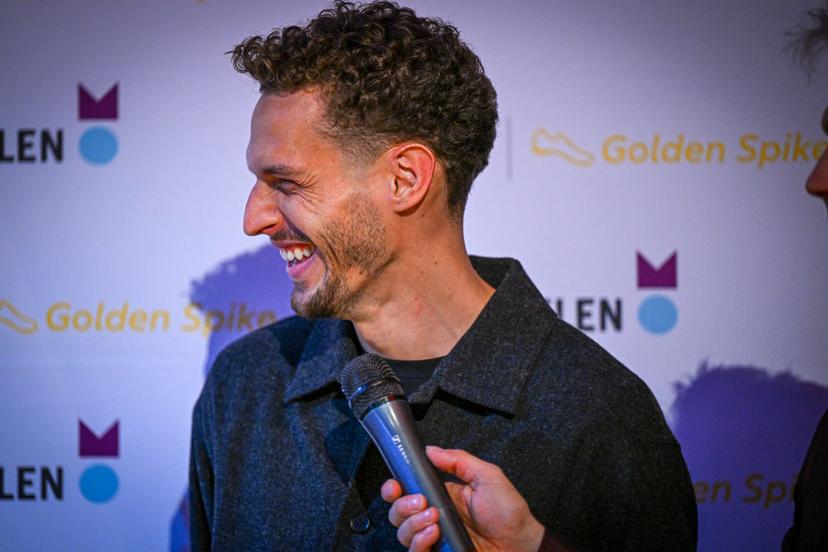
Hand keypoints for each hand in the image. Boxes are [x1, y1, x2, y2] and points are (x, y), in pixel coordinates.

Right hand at [381, 445, 544, 551]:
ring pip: (402, 533)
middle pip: (397, 512)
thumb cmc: (508, 512)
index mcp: (441, 495)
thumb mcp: (487, 476)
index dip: (393, 488)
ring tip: (434, 518)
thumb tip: (431, 450)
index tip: (395, 485)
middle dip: (402, 505)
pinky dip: (419, 542)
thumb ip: (459, 460)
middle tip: (422, 502)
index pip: (406, 490)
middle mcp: (433, 516)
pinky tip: (434, 533)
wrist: (520, 542)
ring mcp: (435, 538)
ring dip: (412, 523)